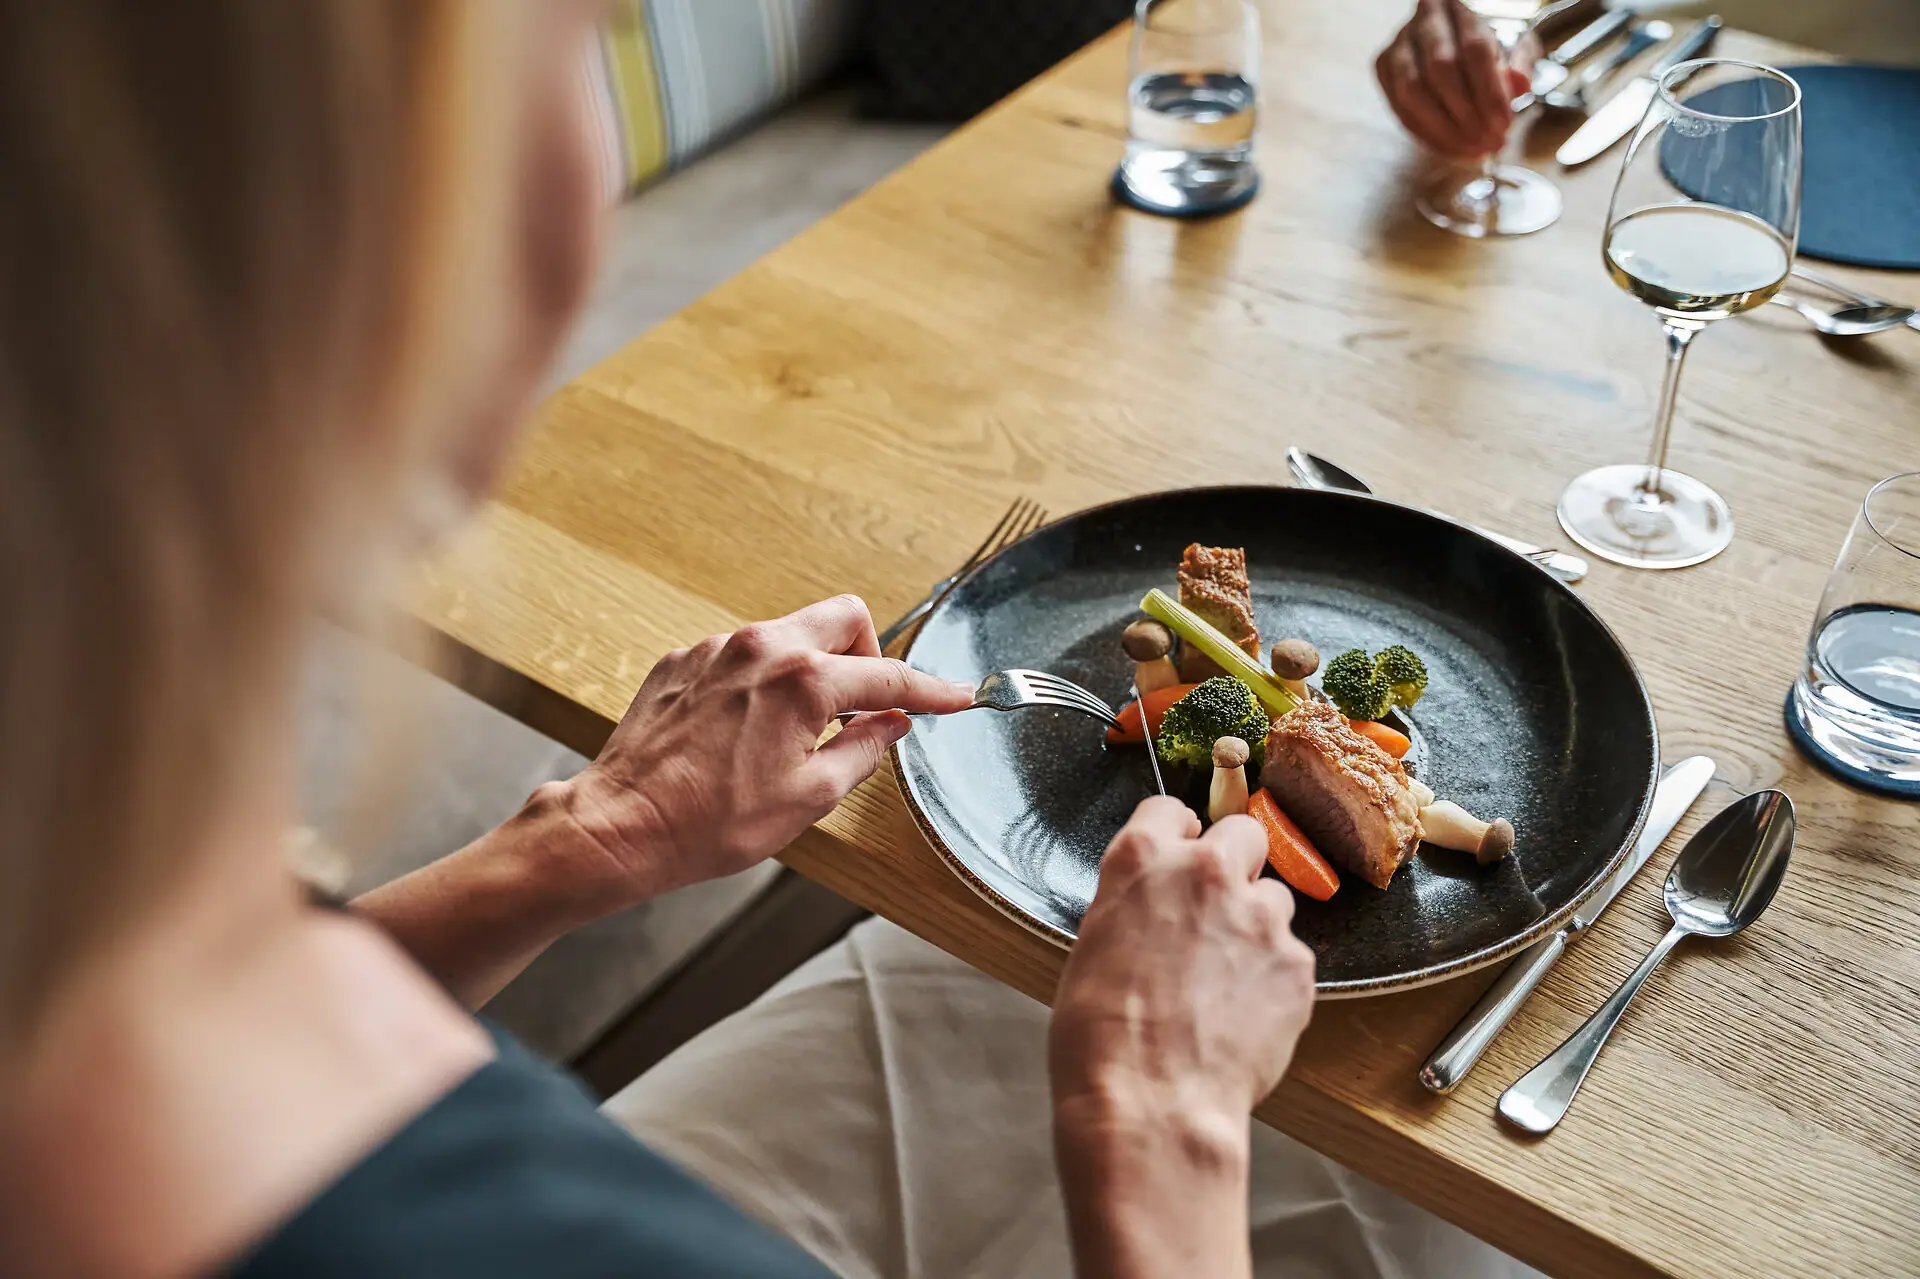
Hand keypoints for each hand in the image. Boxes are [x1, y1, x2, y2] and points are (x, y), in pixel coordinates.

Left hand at [556, 595, 973, 903]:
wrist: (622, 825)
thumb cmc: (709, 823)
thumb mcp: (809, 797)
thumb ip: (862, 751)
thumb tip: (890, 725)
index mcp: (801, 681)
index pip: (888, 674)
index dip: (930, 690)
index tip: (955, 698)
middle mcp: (761, 647)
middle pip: (844, 618)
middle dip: (868, 654)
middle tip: (863, 706)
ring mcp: (716, 649)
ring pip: (790, 633)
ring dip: (812, 669)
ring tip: (799, 731)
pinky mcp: (683, 660)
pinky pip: (743, 653)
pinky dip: (763, 680)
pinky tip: (747, 730)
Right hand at [1050, 797, 1316, 1144]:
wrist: (1151, 1101)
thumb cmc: (1101, 1038)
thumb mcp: (1093, 947)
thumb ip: (1134, 905)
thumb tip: (1155, 910)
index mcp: (1142, 861)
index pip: (1169, 810)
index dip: (1178, 838)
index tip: (1181, 857)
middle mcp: (1206, 873)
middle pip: (1244, 834)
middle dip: (1236, 866)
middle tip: (1217, 913)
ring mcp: (1259, 916)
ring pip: (1274, 900)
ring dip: (1257, 929)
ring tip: (1226, 985)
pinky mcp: (1297, 964)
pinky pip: (1291, 959)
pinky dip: (1274, 983)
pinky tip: (1243, 1020)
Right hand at [1376, 0, 1537, 158]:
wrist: (1451, 39)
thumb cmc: (1485, 46)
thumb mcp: (1513, 46)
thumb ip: (1519, 64)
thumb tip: (1519, 85)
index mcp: (1461, 8)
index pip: (1475, 49)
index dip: (1489, 91)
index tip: (1503, 125)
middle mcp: (1425, 20)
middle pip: (1440, 70)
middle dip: (1466, 115)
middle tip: (1488, 143)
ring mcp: (1399, 44)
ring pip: (1412, 92)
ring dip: (1443, 129)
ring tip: (1471, 150)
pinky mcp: (1383, 67)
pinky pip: (1400, 109)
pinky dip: (1426, 134)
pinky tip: (1450, 147)